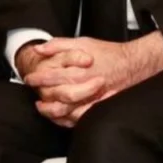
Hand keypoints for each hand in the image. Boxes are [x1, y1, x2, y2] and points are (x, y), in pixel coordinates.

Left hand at [24, 33, 162, 125]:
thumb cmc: (107, 53)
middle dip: (41, 95)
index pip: (50, 77)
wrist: (133, 65)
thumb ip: (58, 45)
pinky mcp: (98, 108)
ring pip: (65, 112)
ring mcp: (92, 100)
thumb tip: (38, 49)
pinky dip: (66, 120)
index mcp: (78, 71)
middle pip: (55, 96)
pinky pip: (79, 120)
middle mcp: (84, 87)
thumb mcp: (82, 42)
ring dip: (50, 111)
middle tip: (34, 94)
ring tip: (42, 107)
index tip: (29, 79)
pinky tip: (59, 116)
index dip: (37, 78)